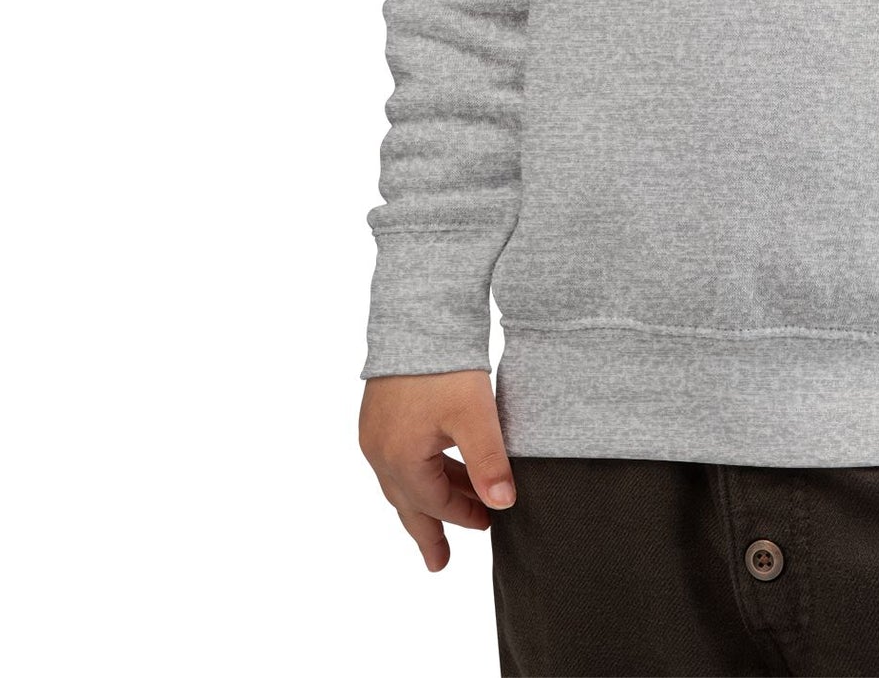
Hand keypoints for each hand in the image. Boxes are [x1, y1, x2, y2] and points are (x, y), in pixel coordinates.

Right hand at [359, 371, 517, 569]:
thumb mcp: (474, 414)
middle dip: (427, 532)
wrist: (416, 313)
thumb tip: (504, 505)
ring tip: (442, 517)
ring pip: (401, 481)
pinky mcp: (377, 414)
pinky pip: (395, 459)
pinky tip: (432, 468)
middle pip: (408, 503)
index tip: (491, 523)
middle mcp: (379, 451)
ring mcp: (374, 433)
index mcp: (401, 459)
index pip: (437, 501)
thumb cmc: (444, 365)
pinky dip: (416, 473)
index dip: (466, 514)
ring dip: (424, 500)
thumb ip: (489, 461)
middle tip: (439, 564)